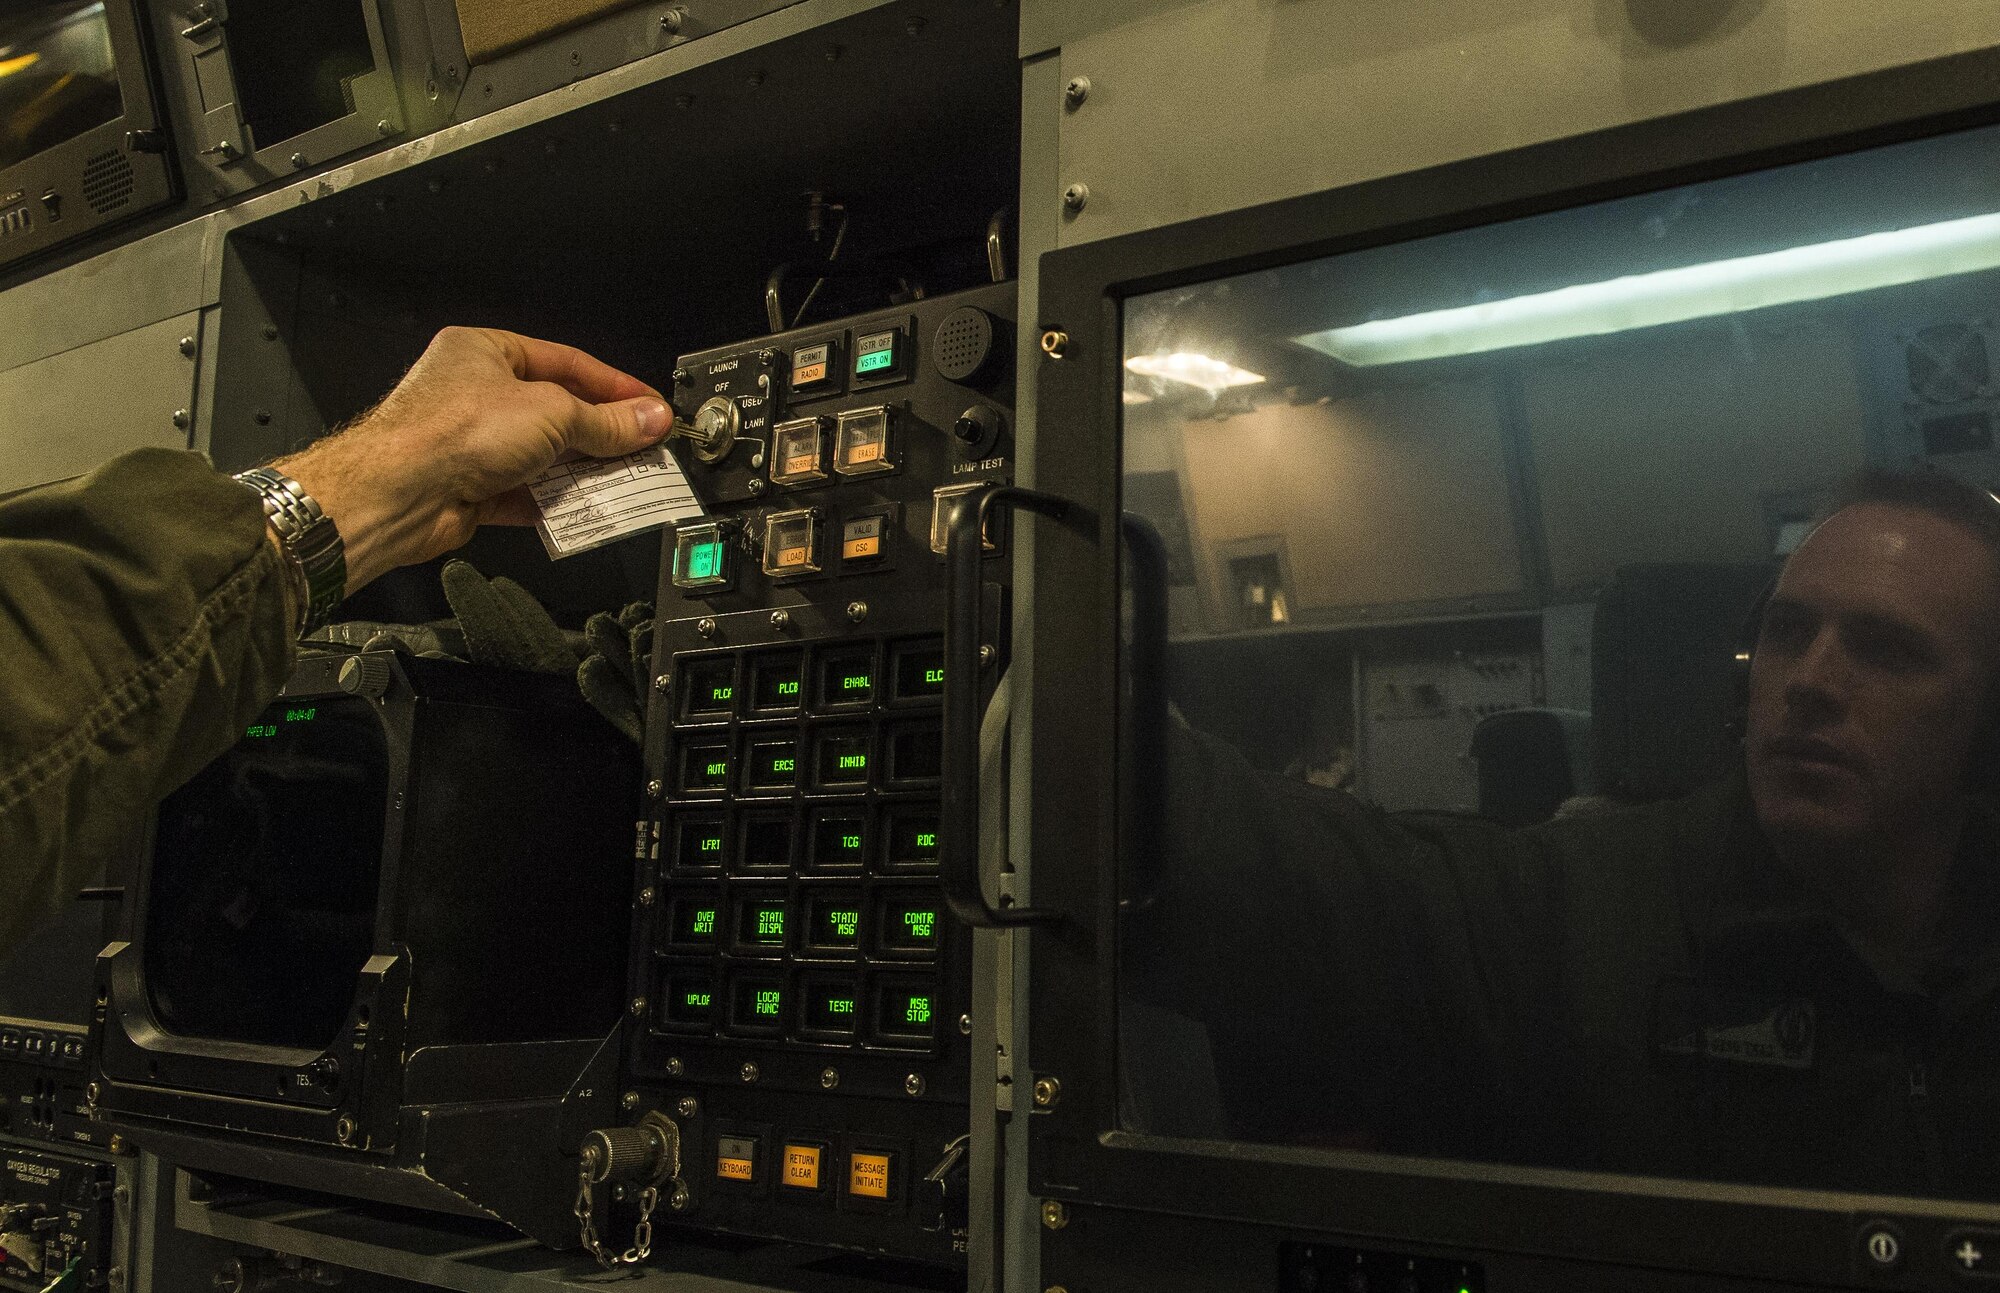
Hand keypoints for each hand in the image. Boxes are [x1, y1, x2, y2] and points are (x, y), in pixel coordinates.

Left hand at [274, 327, 672, 591]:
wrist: (400, 492)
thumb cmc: (452, 431)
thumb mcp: (552, 414)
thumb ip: (606, 421)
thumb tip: (647, 419)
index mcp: (486, 351)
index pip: (566, 362)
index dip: (613, 386)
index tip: (648, 408)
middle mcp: (475, 392)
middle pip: (556, 410)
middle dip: (600, 432)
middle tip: (642, 446)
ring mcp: (471, 441)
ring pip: (541, 454)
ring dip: (579, 468)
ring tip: (621, 478)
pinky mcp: (469, 485)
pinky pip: (523, 492)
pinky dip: (551, 500)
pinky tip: (580, 506)